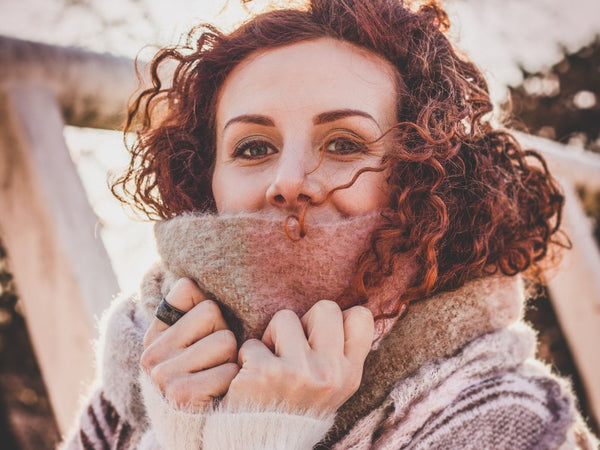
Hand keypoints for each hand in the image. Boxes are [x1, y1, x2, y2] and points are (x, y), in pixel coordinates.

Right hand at [140, 278, 239, 410]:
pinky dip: (233, 382)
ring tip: (218, 377)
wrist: (198, 430)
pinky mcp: (182, 395)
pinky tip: (220, 394)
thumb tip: (195, 280)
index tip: (204, 333)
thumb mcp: (193, 341)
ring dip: (232, 360)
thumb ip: (192, 310)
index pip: (188, 289)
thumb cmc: (206, 377)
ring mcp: (163, 375)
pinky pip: (230, 370)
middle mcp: (151, 353)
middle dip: (224, 334)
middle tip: (215, 361)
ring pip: (225, 339)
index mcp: (154, 334)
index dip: (209, 310)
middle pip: (212, 312)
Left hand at [223, 300, 373, 414]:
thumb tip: (341, 310)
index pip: (361, 317)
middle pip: (326, 308)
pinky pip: (253, 341)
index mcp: (350, 375)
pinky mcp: (265, 372)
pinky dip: (247, 357)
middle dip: (303, 322)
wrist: (262, 444)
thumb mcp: (330, 387)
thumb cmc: (295, 407)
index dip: (337, 320)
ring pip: (285, 317)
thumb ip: (337, 353)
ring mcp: (298, 372)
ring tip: (271, 364)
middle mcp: (330, 373)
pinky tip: (251, 379)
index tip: (319, 338)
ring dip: (272, 337)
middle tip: (292, 348)